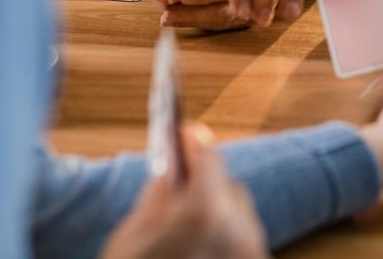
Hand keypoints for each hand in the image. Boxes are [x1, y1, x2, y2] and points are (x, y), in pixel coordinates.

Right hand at [100, 122, 268, 258]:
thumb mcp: (133, 234)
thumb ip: (160, 193)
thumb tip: (175, 169)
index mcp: (204, 210)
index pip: (207, 156)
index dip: (192, 143)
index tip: (184, 135)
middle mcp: (238, 229)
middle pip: (227, 186)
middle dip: (207, 181)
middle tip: (183, 176)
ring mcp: (249, 254)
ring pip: (240, 216)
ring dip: (219, 211)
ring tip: (191, 217)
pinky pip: (243, 243)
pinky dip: (226, 238)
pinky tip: (202, 245)